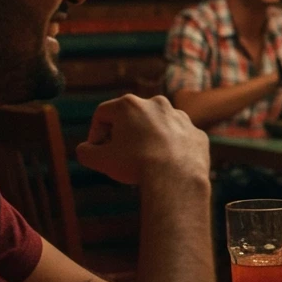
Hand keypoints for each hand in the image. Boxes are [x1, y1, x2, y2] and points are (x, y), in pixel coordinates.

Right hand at [77, 95, 208, 184]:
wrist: (177, 176)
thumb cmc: (135, 164)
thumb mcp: (99, 160)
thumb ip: (85, 151)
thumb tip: (86, 149)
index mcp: (130, 105)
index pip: (103, 114)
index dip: (95, 132)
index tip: (97, 150)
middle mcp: (157, 104)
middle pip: (131, 117)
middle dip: (122, 134)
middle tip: (119, 155)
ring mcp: (180, 117)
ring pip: (157, 126)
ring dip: (148, 140)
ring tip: (143, 161)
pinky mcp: (196, 132)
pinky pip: (178, 139)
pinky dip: (171, 149)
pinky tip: (165, 165)